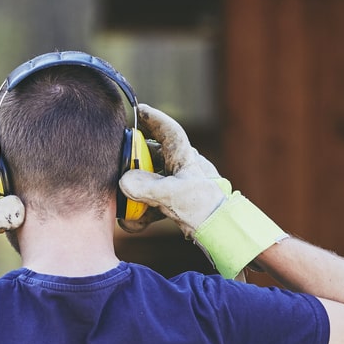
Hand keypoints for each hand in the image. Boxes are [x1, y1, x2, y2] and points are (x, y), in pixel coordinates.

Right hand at [118, 104, 285, 278]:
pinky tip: (134, 224)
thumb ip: (147, 188)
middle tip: (119, 163)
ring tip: (124, 206)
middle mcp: (183, 168)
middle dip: (135, 161)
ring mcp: (181, 185)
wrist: (224, 234)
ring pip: (152, 180)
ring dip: (136, 192)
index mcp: (186, 158)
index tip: (138, 109)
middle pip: (153, 156)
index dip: (153, 118)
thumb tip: (125, 181)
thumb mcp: (173, 196)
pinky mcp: (179, 203)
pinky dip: (143, 211)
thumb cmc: (206, 210)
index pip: (169, 131)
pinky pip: (155, 201)